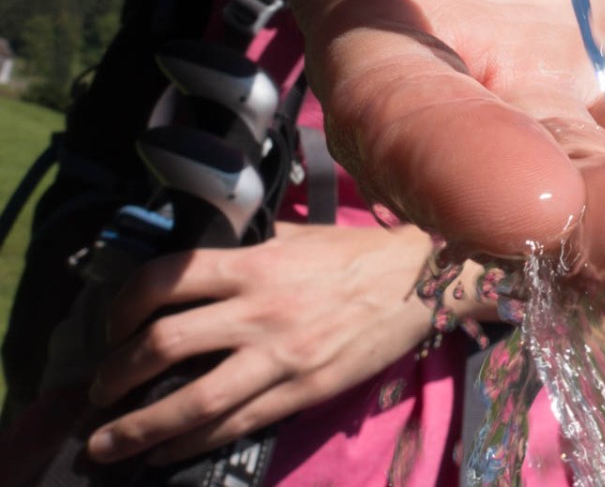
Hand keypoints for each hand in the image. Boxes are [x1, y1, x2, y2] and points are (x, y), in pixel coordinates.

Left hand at [86, 224, 435, 464]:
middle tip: (98, 393)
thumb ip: (248, 251)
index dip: (123, 307)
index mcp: (255, 265)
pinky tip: (164, 453)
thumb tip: (198, 267)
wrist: (419, 283)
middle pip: (164, 344)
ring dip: (138, 427)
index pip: (167, 279)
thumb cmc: (355, 256)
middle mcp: (259, 310)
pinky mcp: (302, 390)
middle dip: (115, 376)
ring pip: (192, 400)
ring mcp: (280, 355)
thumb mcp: (296, 239)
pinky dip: (189, 443)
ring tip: (107, 443)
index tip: (110, 329)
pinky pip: (234, 424)